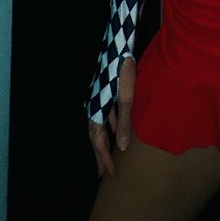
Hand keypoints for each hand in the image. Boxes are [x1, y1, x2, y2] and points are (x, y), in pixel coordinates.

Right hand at [88, 56, 136, 177]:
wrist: (118, 46)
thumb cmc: (123, 71)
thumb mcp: (127, 98)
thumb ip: (124, 123)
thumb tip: (122, 147)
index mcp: (96, 111)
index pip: (98, 141)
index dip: (104, 158)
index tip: (110, 173)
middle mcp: (92, 107)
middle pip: (95, 137)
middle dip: (99, 155)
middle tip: (102, 173)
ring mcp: (97, 100)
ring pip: (98, 127)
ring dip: (103, 143)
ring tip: (107, 156)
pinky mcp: (103, 94)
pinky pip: (104, 117)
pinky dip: (108, 128)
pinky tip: (115, 132)